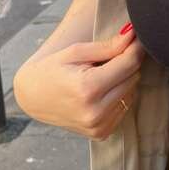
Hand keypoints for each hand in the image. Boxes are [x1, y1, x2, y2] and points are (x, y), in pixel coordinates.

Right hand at [14, 26, 145, 139]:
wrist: (33, 98)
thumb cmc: (52, 70)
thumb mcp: (75, 52)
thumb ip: (107, 46)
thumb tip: (132, 35)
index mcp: (88, 88)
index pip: (129, 64)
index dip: (135, 48)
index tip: (135, 38)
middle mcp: (96, 112)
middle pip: (133, 78)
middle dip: (126, 64)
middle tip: (108, 58)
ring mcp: (99, 126)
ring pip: (132, 93)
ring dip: (122, 81)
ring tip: (100, 76)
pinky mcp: (101, 133)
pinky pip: (124, 108)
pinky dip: (118, 97)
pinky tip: (100, 92)